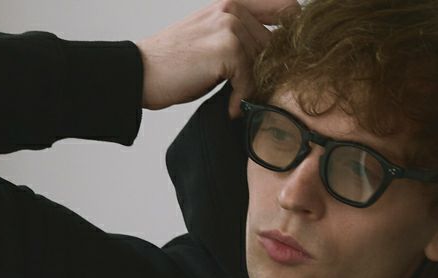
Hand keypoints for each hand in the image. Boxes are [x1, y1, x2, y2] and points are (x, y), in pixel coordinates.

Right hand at [135, 0, 300, 118]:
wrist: (141, 73)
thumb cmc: (174, 64)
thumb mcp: (212, 40)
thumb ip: (242, 39)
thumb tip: (275, 60)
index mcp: (232, 1)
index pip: (286, 8)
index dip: (296, 34)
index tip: (290, 61)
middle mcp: (233, 7)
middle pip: (276, 46)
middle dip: (268, 75)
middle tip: (252, 96)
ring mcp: (230, 25)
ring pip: (263, 64)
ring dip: (253, 90)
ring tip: (236, 102)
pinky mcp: (226, 48)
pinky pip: (249, 80)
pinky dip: (241, 99)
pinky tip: (229, 107)